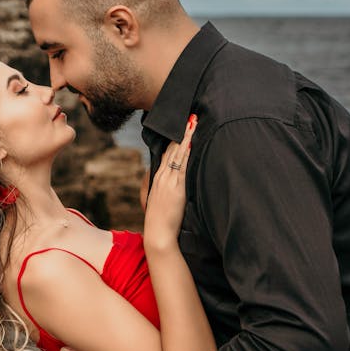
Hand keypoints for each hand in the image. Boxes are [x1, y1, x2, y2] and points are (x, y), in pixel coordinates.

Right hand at [143, 114, 196, 252]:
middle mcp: (162, 176)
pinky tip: (191, 142)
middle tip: (189, 117)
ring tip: (192, 123)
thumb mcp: (161, 200)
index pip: (166, 154)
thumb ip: (167, 189)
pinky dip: (186, 151)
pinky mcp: (176, 187)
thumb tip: (174, 183)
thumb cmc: (161, 221)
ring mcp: (169, 181)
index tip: (182, 127)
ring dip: (185, 137)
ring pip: (177, 153)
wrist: (158, 233)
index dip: (174, 140)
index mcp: (157, 179)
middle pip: (172, 149)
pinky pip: (182, 165)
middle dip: (181, 133)